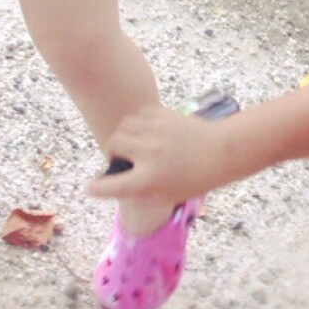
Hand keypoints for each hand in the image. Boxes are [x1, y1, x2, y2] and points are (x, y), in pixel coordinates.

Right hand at [87, 105, 222, 203]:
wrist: (219, 152)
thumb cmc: (192, 179)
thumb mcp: (166, 194)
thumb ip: (139, 191)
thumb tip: (114, 186)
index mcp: (150, 179)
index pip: (115, 185)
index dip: (98, 188)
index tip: (89, 188)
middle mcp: (149, 153)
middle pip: (113, 144)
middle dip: (113, 151)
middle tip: (123, 157)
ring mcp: (155, 131)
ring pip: (123, 126)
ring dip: (124, 135)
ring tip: (135, 143)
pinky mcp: (161, 114)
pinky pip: (137, 114)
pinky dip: (138, 123)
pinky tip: (147, 131)